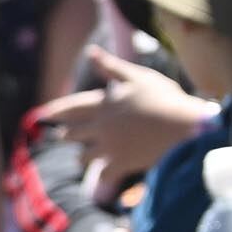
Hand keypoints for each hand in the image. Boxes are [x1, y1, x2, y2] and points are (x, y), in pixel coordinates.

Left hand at [31, 47, 216, 190]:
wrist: (186, 127)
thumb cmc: (165, 98)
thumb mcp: (140, 77)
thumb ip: (112, 67)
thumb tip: (90, 52)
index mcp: (104, 104)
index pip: (73, 106)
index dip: (58, 109)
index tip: (45, 113)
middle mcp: (101, 126)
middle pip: (74, 133)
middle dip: (67, 135)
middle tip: (62, 136)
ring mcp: (110, 146)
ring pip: (85, 156)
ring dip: (82, 157)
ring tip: (81, 159)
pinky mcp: (122, 163)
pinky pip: (105, 174)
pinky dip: (103, 177)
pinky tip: (103, 180)